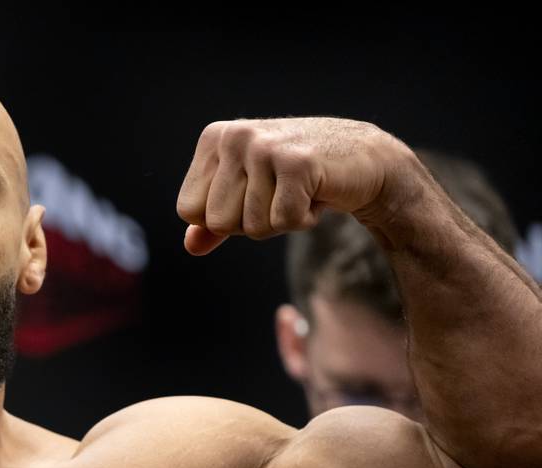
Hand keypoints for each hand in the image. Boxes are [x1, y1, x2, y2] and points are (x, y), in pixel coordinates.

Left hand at [175, 118, 409, 254]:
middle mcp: (234, 136)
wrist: (364, 160)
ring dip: (281, 220)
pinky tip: (316, 192)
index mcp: (213, 138)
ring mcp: (265, 146)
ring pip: (252, 227)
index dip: (225, 217)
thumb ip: (212, 220)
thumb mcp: (247, 194)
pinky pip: (283, 222)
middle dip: (252, 221)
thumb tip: (190, 246)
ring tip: (299, 190)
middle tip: (280, 193)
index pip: (189, 211)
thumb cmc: (297, 178)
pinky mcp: (297, 163)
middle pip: (218, 223)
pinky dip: (304, 219)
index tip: (254, 193)